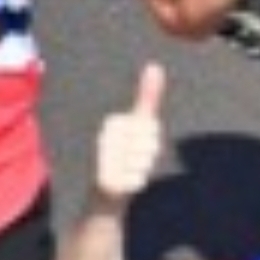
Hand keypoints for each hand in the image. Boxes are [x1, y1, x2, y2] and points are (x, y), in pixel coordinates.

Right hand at [94, 63, 165, 202]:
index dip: (151, 139)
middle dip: (147, 155)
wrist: (104, 194)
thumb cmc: (124, 156)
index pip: (152, 127)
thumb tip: (156, 66)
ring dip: (141, 170)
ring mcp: (105, 161)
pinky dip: (136, 184)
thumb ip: (146, 98)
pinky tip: (125, 184)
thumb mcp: (136, 125)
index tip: (135, 144)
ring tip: (127, 171)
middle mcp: (106, 139)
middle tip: (132, 161)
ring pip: (145, 163)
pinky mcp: (108, 181)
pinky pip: (139, 180)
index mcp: (113, 123)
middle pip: (151, 144)